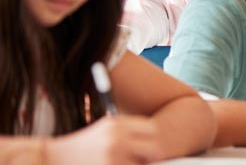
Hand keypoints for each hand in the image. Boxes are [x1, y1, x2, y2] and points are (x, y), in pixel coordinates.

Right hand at [46, 116, 161, 164]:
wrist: (50, 157)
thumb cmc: (80, 146)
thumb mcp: (104, 130)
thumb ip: (127, 133)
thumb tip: (156, 146)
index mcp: (118, 124)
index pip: (152, 130)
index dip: (153, 141)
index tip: (148, 149)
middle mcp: (117, 138)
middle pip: (154, 149)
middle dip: (152, 158)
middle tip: (144, 162)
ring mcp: (112, 156)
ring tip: (123, 163)